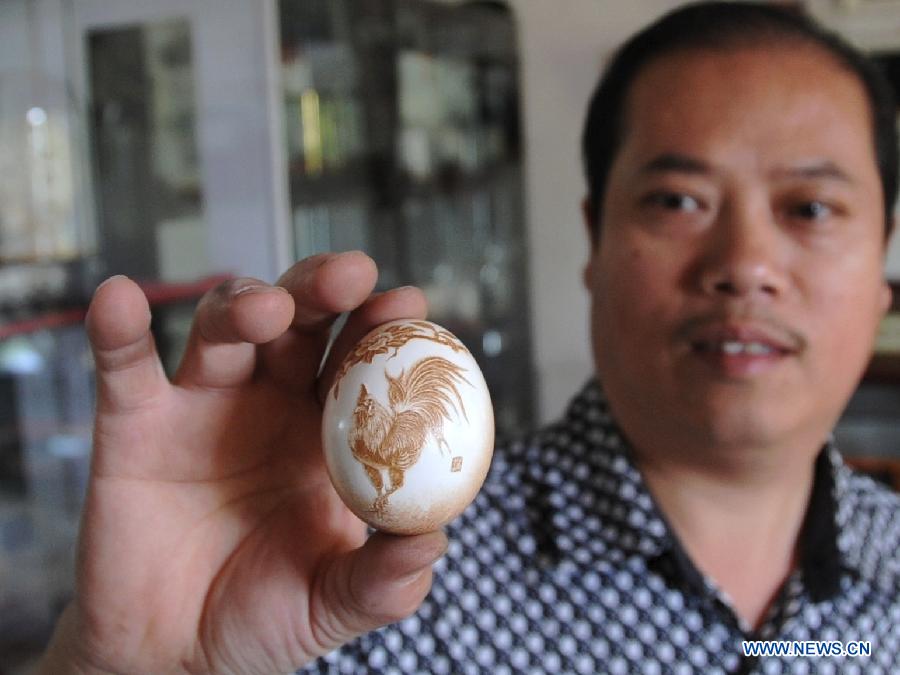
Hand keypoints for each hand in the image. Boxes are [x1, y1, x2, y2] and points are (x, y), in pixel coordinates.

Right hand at [37, 252, 446, 674]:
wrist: (172, 658)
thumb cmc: (264, 619)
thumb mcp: (333, 603)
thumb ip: (384, 580)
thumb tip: (433, 541)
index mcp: (328, 432)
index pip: (361, 361)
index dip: (383, 326)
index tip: (408, 304)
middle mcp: (270, 404)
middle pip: (299, 324)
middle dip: (322, 289)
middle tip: (350, 275)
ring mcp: (202, 408)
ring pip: (223, 331)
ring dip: (243, 305)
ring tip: (267, 309)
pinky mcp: (134, 426)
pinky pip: (124, 368)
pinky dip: (119, 331)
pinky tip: (121, 298)